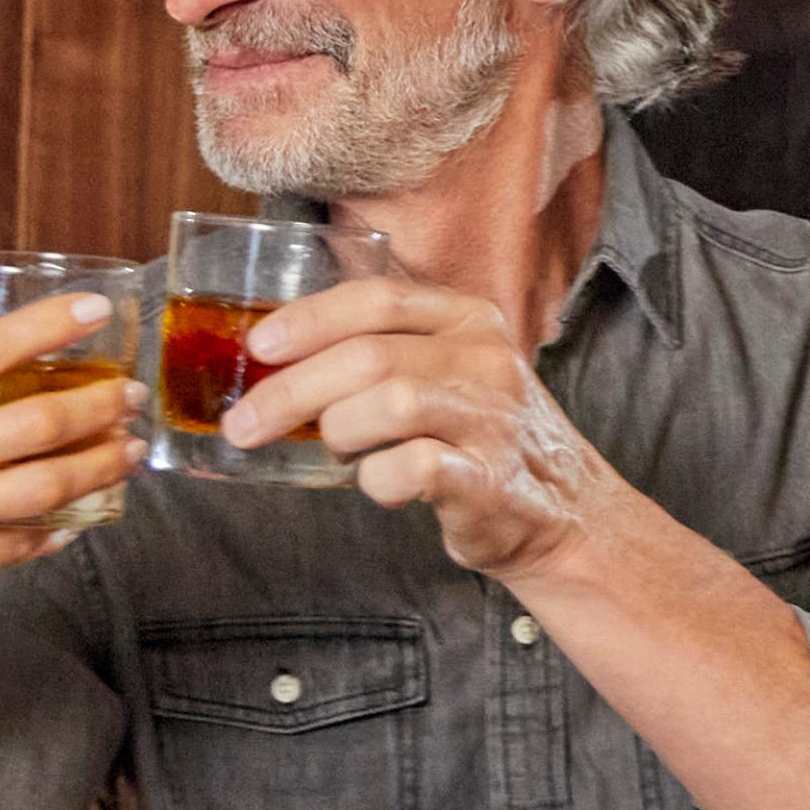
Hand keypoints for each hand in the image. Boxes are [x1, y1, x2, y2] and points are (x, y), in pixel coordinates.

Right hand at [0, 293, 144, 640]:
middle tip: (129, 396)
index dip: (47, 326)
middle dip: (97, 406)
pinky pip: (21, 542)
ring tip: (129, 451)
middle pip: (33, 423)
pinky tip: (83, 513)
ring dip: (99, 467)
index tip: (96, 309)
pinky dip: (59, 526)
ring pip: (43, 486)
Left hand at [221, 277, 617, 582]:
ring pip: (389, 403)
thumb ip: (379, 352)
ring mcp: (492, 418)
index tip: (259, 347)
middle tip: (245, 424)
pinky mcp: (489, 480)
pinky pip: (413, 468)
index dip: (308, 320)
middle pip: (368, 355)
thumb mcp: (444, 371)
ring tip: (332, 449)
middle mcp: (484, 359)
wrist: (564, 512)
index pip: (376, 298)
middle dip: (291, 391)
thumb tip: (275, 360)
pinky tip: (376, 484)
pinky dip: (376, 479)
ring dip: (337, 430)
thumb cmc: (478, 437)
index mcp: (467, 318)